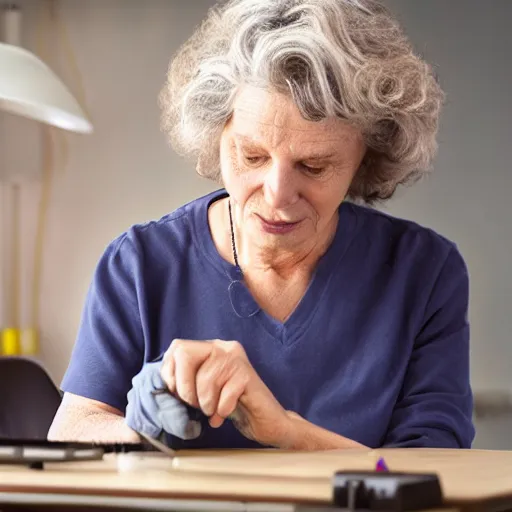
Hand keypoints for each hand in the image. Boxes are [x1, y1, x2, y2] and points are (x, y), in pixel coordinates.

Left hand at [160, 339, 291, 446]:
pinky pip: (221, 397)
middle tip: (196, 404)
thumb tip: (158, 381)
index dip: (171, 375)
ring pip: (203, 380)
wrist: (267, 421)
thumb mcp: (202, 390)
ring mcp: (236, 359)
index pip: (177, 347)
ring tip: (215, 410)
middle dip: (185, 387)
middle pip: (185, 353)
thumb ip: (184, 380)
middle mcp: (223, 347)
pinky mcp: (247, 376)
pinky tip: (227, 413)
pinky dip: (222, 411)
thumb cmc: (230, 406)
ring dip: (206, 405)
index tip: (179, 394)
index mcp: (211, 348)